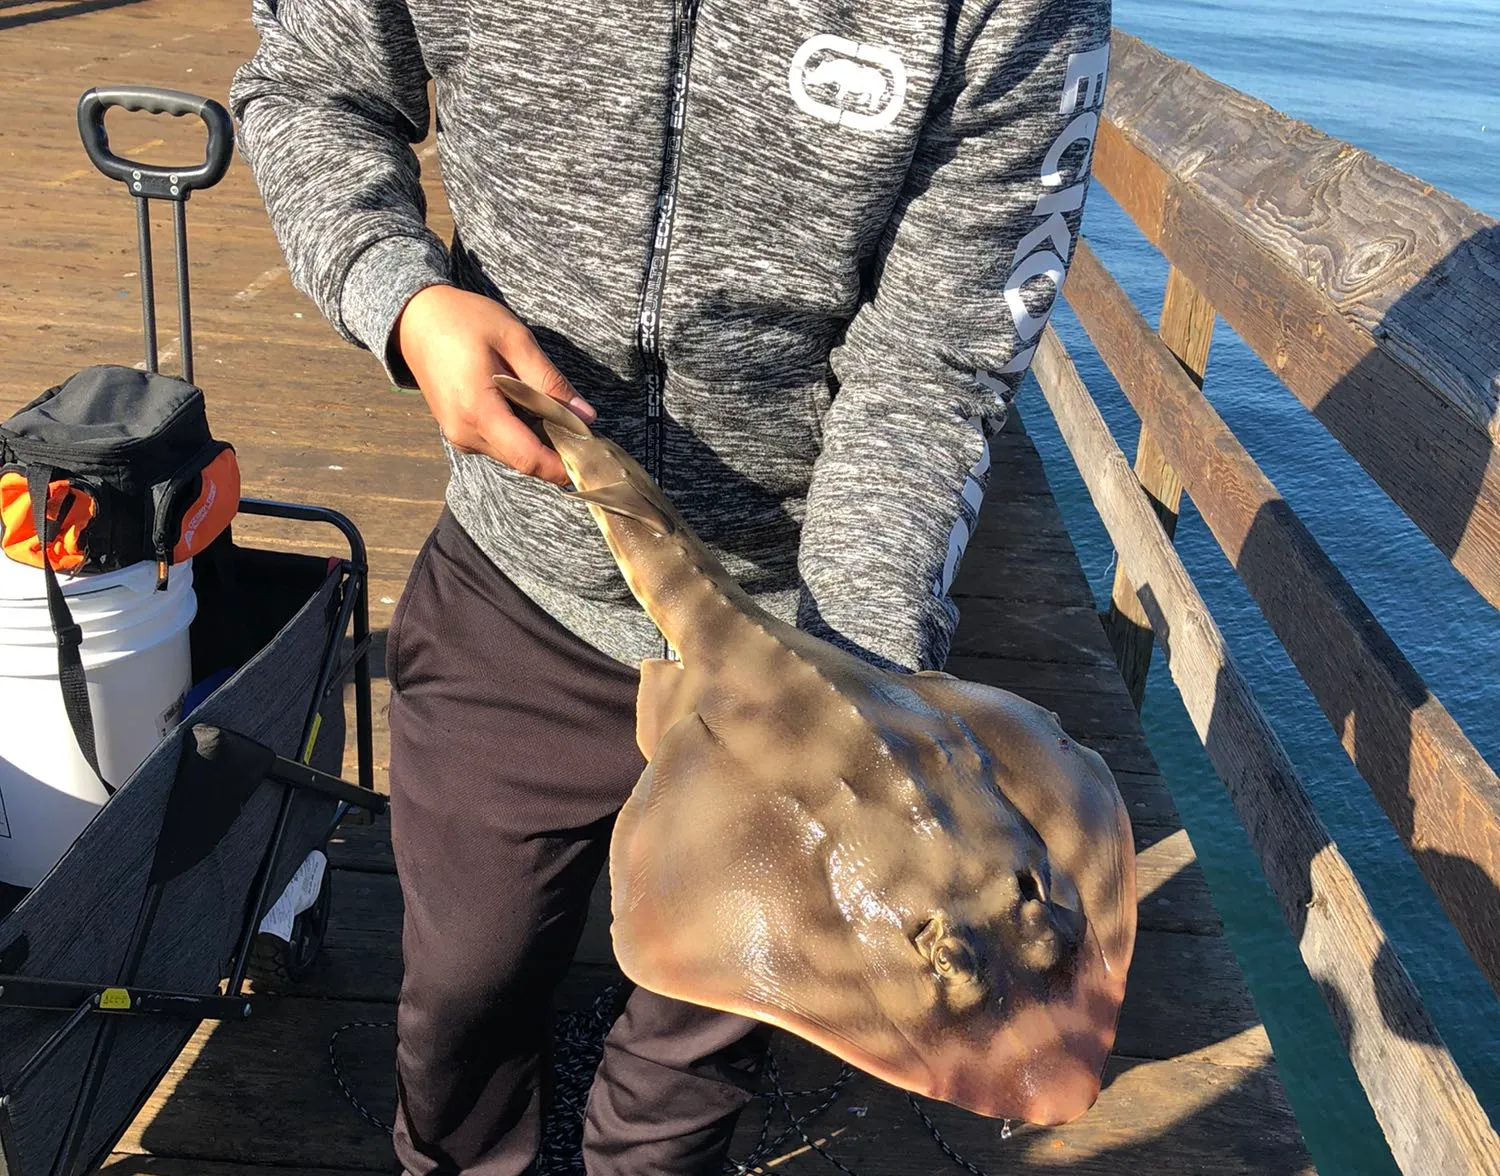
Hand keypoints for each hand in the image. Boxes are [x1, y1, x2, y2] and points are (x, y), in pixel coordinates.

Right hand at [395, 284, 595, 484]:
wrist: (416, 319)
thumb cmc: (464, 321)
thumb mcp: (515, 340)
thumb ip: (549, 381)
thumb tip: (585, 417)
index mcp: (478, 410)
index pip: (528, 457)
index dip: (562, 466)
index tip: (591, 461)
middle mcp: (464, 432)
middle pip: (522, 460)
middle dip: (555, 453)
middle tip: (583, 430)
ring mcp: (458, 436)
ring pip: (511, 454)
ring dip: (538, 442)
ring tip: (557, 413)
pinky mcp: (458, 432)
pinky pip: (498, 444)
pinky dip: (519, 434)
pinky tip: (530, 409)